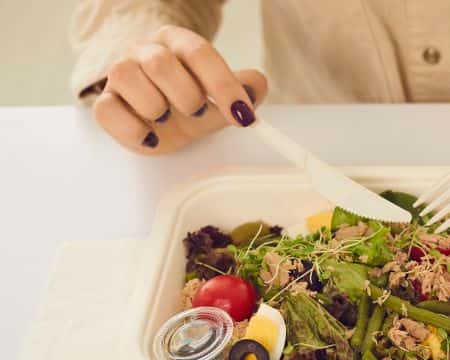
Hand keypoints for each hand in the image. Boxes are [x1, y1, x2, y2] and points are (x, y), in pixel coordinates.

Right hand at [92, 26, 266, 154]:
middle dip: (187, 96)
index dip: (223, 85)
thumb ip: (242, 90)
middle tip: (198, 112)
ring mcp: (120, 74)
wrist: (159, 116)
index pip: (198, 52)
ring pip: (125, 76)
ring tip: (168, 118)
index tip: (242, 115)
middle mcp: (144, 51)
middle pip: (159, 62)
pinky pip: (106, 110)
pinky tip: (152, 137)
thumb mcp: (220, 97)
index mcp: (176, 42)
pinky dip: (132, 130)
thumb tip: (255, 84)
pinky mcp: (105, 103)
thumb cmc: (189, 101)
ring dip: (155, 107)